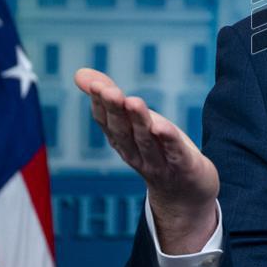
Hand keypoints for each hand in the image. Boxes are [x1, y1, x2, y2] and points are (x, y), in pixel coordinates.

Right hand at [74, 68, 218, 252]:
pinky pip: (174, 153)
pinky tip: (163, 127)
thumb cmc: (157, 150)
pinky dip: (168, 141)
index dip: (101, 104)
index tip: (95, 85)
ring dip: (139, 122)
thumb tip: (80, 73)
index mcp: (123, 141)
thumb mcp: (135, 122)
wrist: (185, 193)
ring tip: (133, 101)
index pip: (107, 122)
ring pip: (146, 141)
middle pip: (123, 131)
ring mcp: (159, 163)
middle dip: (115, 110)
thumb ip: (111, 99)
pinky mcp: (183, 167)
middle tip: (110, 91)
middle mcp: (136, 153)